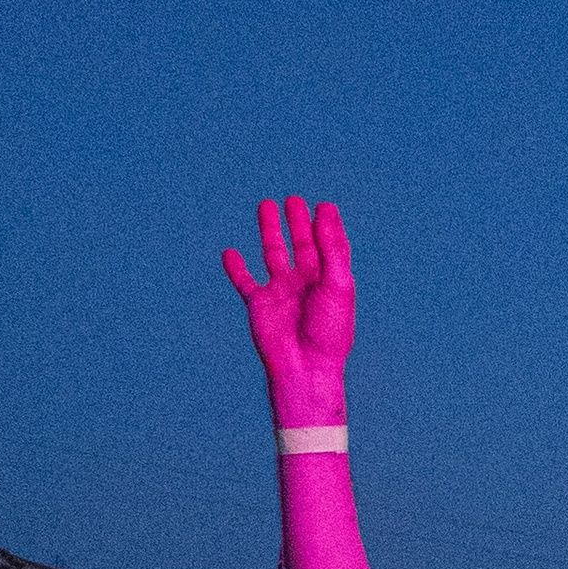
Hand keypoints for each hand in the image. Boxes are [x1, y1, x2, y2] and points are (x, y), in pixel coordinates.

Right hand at [222, 196, 354, 418]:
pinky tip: (229, 253)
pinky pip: (245, 282)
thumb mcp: (337, 285)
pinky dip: (236, 268)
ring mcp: (282, 292)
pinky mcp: (260, 304)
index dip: (328, 225)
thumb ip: (332, 249)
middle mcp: (306, 283)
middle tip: (294, 201)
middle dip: (298, 222)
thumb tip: (324, 212)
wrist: (304, 367)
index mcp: (329, 279)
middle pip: (302, 244)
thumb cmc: (328, 331)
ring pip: (273, 253)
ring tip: (266, 206)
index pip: (330, 245)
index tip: (324, 206)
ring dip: (270, 231)